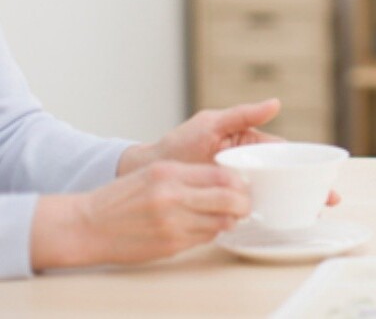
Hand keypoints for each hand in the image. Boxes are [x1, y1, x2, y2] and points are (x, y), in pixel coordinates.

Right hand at [31, 161, 249, 269]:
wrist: (88, 225)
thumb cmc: (122, 197)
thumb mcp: (155, 174)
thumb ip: (190, 174)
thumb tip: (228, 180)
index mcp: (170, 173)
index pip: (222, 176)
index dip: (239, 182)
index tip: (243, 185)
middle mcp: (173, 197)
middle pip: (229, 199)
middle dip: (244, 203)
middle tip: (245, 205)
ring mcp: (173, 223)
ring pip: (221, 222)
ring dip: (229, 220)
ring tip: (227, 217)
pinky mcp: (171, 244)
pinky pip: (205, 238)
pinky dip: (211, 232)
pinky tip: (205, 227)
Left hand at [118, 98, 341, 206]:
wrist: (148, 172)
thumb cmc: (178, 144)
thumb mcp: (211, 124)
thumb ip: (243, 114)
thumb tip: (276, 103)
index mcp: (249, 143)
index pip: (284, 153)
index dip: (305, 163)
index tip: (324, 174)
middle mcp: (248, 164)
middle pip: (286, 175)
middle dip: (310, 186)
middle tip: (327, 201)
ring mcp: (239, 183)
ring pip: (274, 192)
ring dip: (295, 202)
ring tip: (312, 214)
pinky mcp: (228, 201)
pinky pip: (255, 207)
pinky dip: (272, 213)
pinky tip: (283, 222)